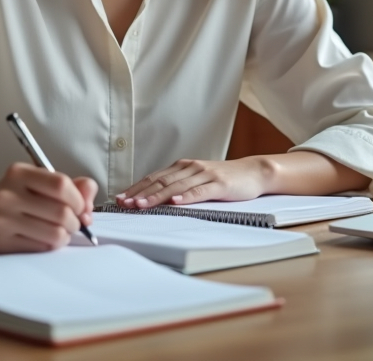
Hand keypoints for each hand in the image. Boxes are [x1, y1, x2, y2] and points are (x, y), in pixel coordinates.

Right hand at [0, 162, 97, 252]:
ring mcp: (2, 220)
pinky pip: (42, 248)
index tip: (79, 205)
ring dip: (66, 235)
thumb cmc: (18, 194)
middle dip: (76, 221)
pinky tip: (46, 238)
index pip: (60, 185)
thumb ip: (71, 185)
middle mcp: (7, 195)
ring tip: (61, 231)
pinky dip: (52, 245)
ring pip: (54, 234)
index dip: (78, 199)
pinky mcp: (0, 243)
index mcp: (19, 173)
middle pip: (61, 213)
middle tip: (73, 222)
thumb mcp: (39, 181)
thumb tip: (90, 197)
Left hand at [115, 158, 269, 208]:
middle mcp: (190, 168)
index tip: (120, 199)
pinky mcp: (219, 184)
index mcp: (182, 167)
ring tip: (141, 205)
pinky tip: (174, 203)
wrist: (253, 172)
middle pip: (160, 180)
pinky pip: (199, 191)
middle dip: (139, 193)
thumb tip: (154, 199)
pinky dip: (185, 197)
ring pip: (176, 186)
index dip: (135, 188)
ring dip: (156, 196)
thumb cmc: (224, 179)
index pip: (154, 177)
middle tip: (124, 204)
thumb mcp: (197, 180)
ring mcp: (204, 175)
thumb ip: (178, 186)